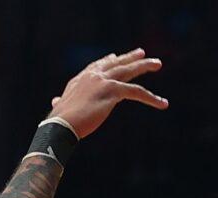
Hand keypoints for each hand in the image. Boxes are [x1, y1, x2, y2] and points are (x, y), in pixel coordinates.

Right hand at [48, 47, 168, 138]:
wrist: (62, 124)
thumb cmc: (60, 120)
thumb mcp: (61, 106)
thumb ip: (61, 102)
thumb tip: (55, 101)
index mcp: (80, 79)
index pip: (97, 66)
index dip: (108, 61)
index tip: (115, 56)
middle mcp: (92, 76)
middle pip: (115, 63)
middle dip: (130, 57)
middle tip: (142, 53)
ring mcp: (103, 81)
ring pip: (129, 70)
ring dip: (144, 66)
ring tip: (158, 63)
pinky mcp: (112, 91)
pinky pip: (136, 91)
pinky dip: (151, 97)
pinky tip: (162, 103)